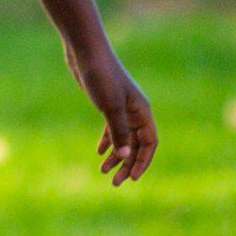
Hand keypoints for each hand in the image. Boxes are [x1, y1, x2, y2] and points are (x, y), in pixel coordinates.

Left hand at [74, 38, 156, 184]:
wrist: (85, 52)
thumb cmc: (101, 76)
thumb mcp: (110, 107)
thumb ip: (119, 132)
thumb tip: (126, 156)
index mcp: (142, 112)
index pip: (150, 143)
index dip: (143, 162)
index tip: (133, 178)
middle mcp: (135, 111)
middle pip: (137, 144)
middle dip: (127, 164)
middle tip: (115, 182)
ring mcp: (122, 108)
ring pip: (124, 138)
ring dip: (116, 155)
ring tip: (103, 171)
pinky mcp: (107, 104)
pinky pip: (112, 128)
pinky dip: (108, 141)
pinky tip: (99, 152)